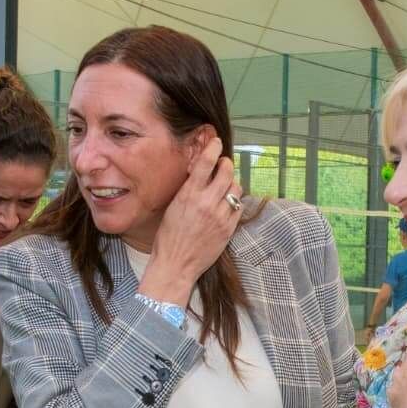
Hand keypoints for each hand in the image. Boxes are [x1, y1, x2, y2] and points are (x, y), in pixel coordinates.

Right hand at [138, 134, 242, 304]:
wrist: (175, 265)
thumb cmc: (168, 238)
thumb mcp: (172, 208)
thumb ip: (188, 191)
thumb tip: (199, 174)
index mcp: (188, 195)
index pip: (206, 163)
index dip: (214, 148)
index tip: (216, 142)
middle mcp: (206, 203)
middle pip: (227, 171)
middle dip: (226, 164)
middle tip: (223, 166)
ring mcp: (220, 216)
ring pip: (236, 188)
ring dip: (231, 184)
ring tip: (224, 188)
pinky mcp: (228, 229)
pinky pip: (238, 206)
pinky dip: (234, 202)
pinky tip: (226, 205)